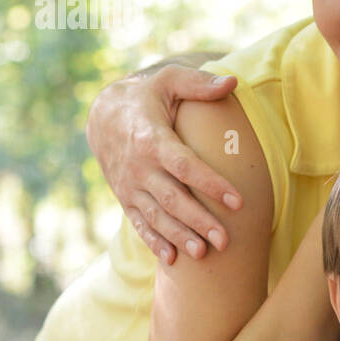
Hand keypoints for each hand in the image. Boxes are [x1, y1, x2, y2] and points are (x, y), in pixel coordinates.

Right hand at [86, 64, 242, 263]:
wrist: (102, 115)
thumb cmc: (146, 96)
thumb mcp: (169, 81)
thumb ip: (199, 84)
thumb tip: (232, 82)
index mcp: (152, 139)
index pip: (185, 166)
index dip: (211, 184)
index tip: (238, 201)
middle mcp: (138, 167)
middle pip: (172, 198)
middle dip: (199, 221)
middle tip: (225, 240)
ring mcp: (130, 186)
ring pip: (157, 216)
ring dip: (180, 236)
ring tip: (203, 255)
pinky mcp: (125, 198)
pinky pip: (139, 223)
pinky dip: (154, 241)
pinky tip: (172, 259)